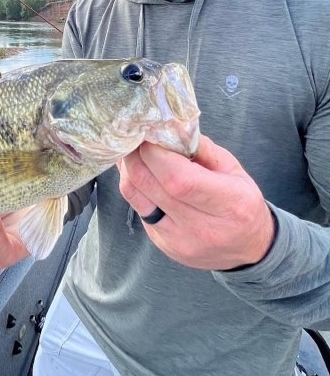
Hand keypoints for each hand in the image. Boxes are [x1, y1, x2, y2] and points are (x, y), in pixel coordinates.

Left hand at [118, 135, 274, 269]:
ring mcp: (179, 240)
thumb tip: (170, 127)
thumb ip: (203, 148)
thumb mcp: (234, 170)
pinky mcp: (162, 244)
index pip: (179, 179)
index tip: (149, 134)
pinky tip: (140, 174)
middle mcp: (203, 228)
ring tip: (133, 152)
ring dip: (129, 170)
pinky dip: (135, 186)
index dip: (156, 153)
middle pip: (150, 185)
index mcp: (230, 204)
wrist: (247, 248)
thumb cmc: (240, 202)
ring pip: (135, 197)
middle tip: (134, 136)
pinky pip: (138, 208)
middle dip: (136, 155)